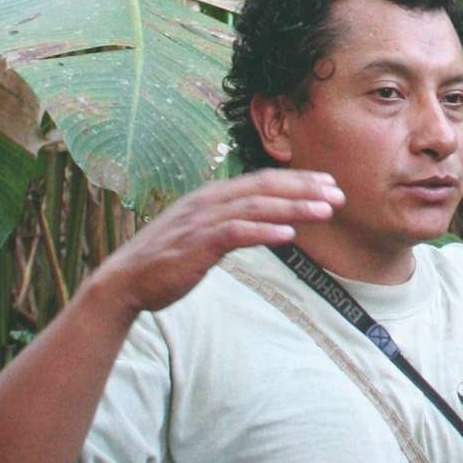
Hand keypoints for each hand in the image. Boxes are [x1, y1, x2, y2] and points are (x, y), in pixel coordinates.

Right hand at [94, 169, 343, 319]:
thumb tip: (262, 224)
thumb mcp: (201, 233)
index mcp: (211, 196)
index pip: (261, 181)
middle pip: (264, 187)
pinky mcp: (196, 245)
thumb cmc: (166, 260)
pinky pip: (236, 234)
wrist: (125, 281)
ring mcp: (201, 222)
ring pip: (256, 207)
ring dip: (294, 208)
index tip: (327, 184)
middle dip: (304, 189)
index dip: (296, 180)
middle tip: (338, 193)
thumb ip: (229, 223)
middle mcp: (208, 202)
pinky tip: (288, 235)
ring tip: (325, 211)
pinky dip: (264, 231)